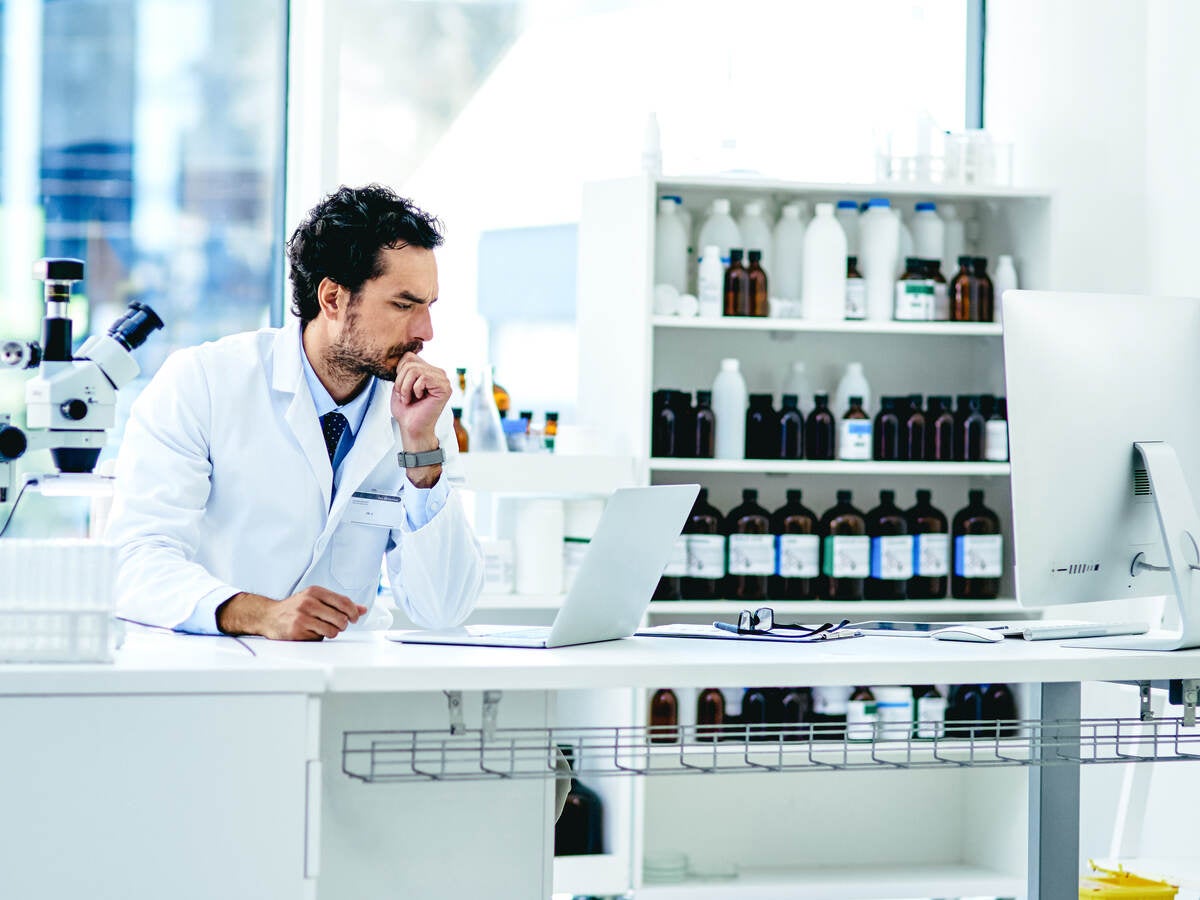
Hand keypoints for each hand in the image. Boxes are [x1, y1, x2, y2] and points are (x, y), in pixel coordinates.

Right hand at [217, 587, 367, 640]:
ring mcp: (302, 616)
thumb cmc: (295, 608)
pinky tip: (312, 632)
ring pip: (333, 630)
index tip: (354, 618)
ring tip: (325, 629)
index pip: (344, 601)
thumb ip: (339, 604)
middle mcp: (308, 602)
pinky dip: (319, 637)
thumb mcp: (316, 600)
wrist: (268, 616)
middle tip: (338, 625)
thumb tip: (362, 609)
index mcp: (315, 591)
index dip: (353, 612)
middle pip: (341, 617)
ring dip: (333, 633)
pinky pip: (320, 637)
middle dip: (343, 625)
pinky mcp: (297, 630)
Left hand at [391, 353, 450, 448]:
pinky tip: (419, 398)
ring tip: (409, 398)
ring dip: (405, 387)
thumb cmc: (406, 410)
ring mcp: (443, 379)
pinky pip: (423, 377)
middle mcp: (438, 373)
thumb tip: (403, 354)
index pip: (409, 356)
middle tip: (404, 396)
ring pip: (414, 369)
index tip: (401, 388)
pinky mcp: (444, 387)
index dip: (399, 372)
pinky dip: (414, 389)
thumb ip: (404, 369)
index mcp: (429, 371)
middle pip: (410, 362)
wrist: (411, 428)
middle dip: (401, 381)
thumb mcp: (400, 384)